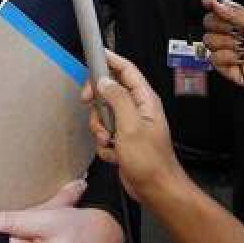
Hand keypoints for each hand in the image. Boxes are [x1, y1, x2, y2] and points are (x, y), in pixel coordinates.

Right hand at [83, 50, 186, 205]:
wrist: (155, 189)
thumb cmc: (150, 161)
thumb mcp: (131, 126)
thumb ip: (118, 99)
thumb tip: (105, 81)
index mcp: (144, 100)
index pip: (127, 70)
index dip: (111, 59)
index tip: (95, 53)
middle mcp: (137, 109)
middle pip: (109, 91)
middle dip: (97, 101)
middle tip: (88, 103)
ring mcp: (129, 125)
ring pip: (103, 114)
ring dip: (99, 128)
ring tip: (108, 140)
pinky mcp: (123, 140)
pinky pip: (104, 134)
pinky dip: (104, 144)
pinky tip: (114, 154)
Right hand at [201, 0, 243, 111]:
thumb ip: (234, 11)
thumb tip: (214, 1)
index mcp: (241, 20)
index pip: (217, 9)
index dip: (211, 3)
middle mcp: (233, 35)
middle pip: (209, 24)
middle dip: (220, 25)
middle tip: (236, 30)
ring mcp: (230, 51)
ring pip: (209, 41)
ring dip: (225, 42)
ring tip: (242, 47)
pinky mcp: (229, 69)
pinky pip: (214, 59)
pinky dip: (226, 57)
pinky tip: (241, 59)